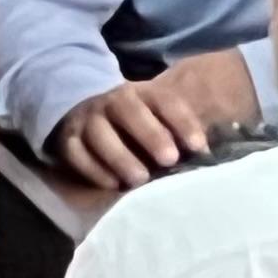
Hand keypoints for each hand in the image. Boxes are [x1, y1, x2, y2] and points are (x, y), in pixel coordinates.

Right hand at [49, 49, 255, 190]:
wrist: (84, 113)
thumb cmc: (137, 126)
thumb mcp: (158, 119)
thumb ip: (180, 136)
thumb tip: (209, 159)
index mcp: (141, 94)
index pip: (163, 100)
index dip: (182, 121)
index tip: (199, 147)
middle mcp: (111, 101)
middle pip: (127, 109)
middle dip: (149, 133)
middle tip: (168, 159)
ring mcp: (86, 119)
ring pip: (98, 132)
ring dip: (119, 155)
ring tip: (139, 179)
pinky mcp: (67, 140)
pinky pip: (75, 153)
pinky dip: (92, 169)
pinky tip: (112, 183)